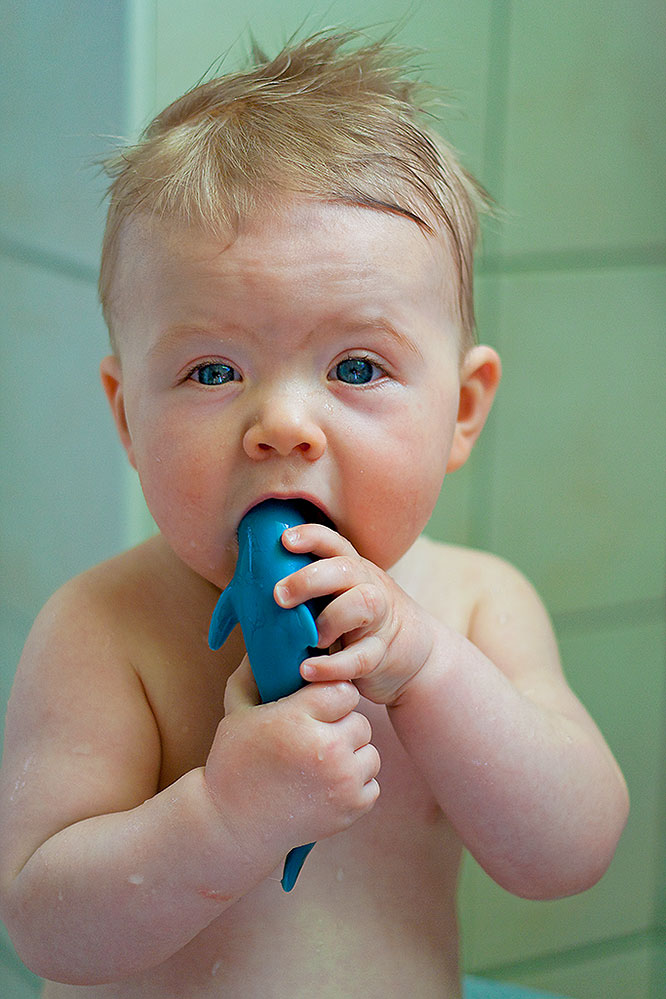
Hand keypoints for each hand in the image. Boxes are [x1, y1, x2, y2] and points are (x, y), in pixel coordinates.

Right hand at [204, 657, 379, 855]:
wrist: (231, 826)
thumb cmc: (233, 762)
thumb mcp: (237, 710)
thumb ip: (255, 672)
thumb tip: (267, 638)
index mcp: (297, 719)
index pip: (342, 690)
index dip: (329, 698)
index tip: (314, 709)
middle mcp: (325, 749)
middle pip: (359, 720)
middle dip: (340, 727)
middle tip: (314, 739)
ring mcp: (341, 782)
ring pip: (370, 751)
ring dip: (351, 755)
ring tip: (320, 763)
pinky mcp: (350, 809)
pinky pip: (372, 783)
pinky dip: (354, 784)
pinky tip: (326, 784)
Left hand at [275, 524, 434, 704]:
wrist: (413, 656)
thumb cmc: (357, 624)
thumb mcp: (334, 600)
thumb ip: (300, 596)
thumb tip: (239, 598)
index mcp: (351, 569)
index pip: (333, 543)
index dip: (310, 537)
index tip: (284, 541)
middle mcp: (367, 585)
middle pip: (345, 568)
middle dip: (310, 578)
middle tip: (280, 596)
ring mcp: (380, 618)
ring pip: (362, 603)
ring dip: (330, 619)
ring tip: (309, 639)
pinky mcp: (382, 653)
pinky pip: (362, 657)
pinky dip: (334, 666)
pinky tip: (308, 670)